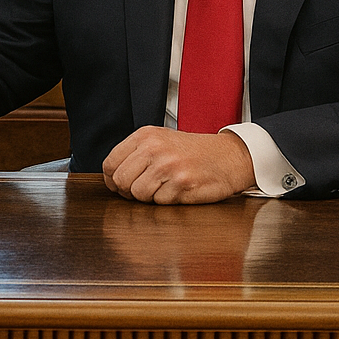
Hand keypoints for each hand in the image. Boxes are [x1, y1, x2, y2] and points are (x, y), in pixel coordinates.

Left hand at [101, 127, 255, 203]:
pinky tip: (179, 190)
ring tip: (164, 187)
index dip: (112, 180)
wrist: (228, 156)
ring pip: (138, 194)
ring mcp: (169, 166)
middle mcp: (154, 148)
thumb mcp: (160, 140)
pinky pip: (160, 202)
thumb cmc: (192, 151)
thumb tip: (111, 177)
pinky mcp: (182, 184)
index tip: (120, 185)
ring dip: (149, 197)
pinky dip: (168, 201)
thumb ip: (135, 154)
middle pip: (121, 181)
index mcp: (145, 136)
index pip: (110, 164)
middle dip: (129, 191)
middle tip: (144, 188)